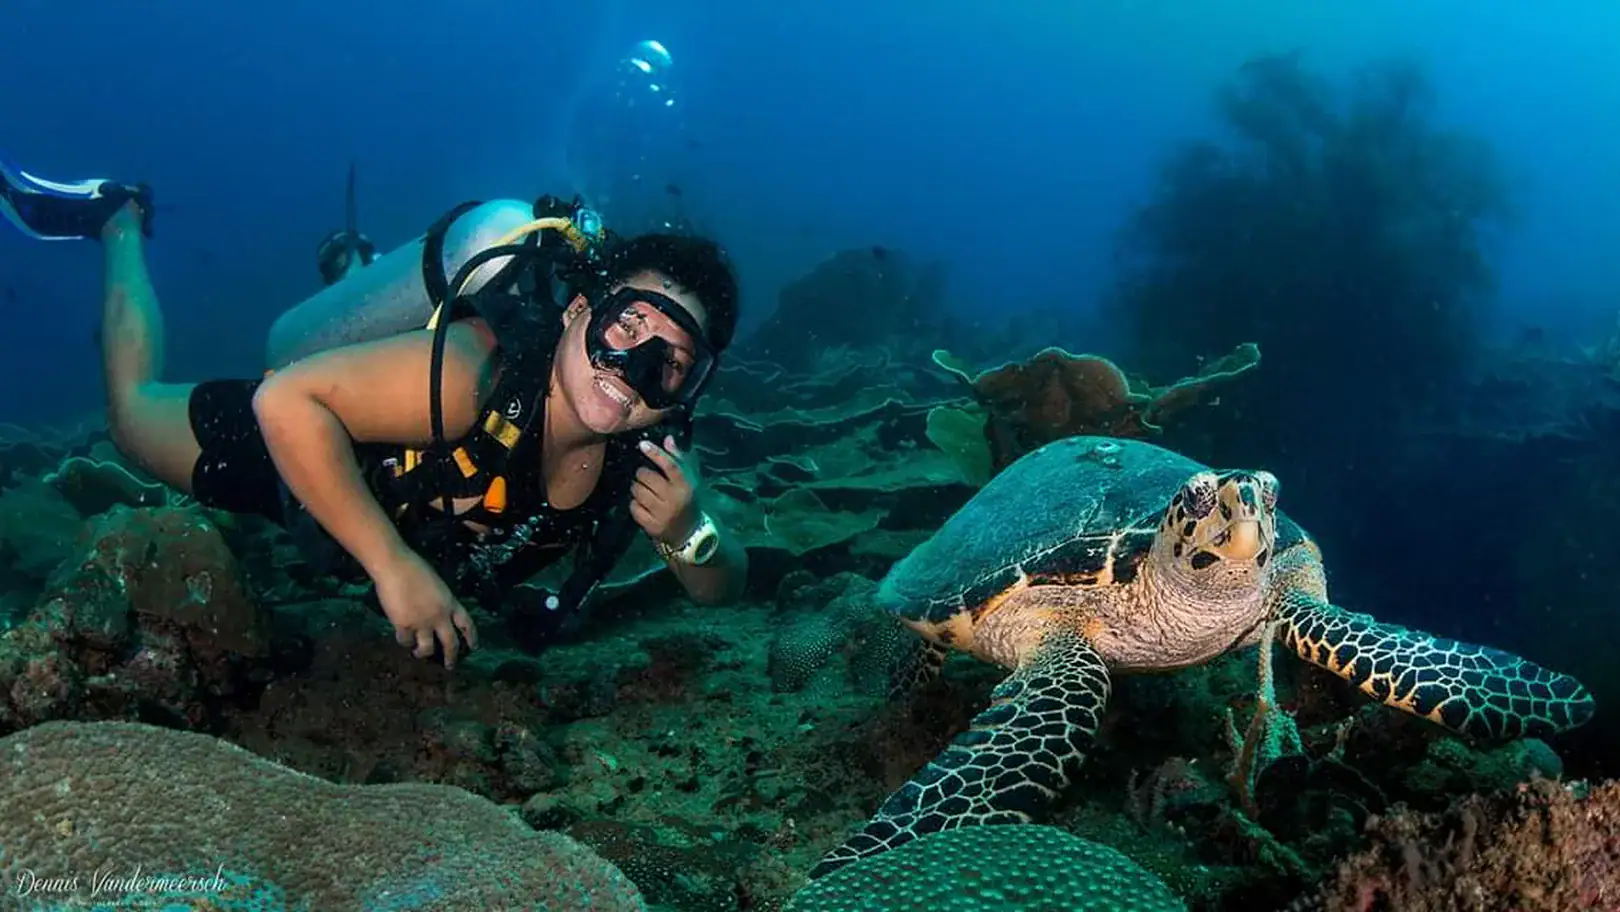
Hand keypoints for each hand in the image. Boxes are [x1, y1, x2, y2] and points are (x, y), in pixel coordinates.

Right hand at [371, 550, 477, 667]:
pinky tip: (402, 639)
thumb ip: (439, 602)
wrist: (395, 567)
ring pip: (427, 649)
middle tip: (450, 666)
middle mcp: (440, 616)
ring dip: (423, 653)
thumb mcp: (437, 585)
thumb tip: (435, 613)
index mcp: (450, 603)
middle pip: (451, 642)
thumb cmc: (415, 568)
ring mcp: (422, 622)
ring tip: (419, 654)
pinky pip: (405, 641)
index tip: (474, 647)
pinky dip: (404, 642)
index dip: (472, 637)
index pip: (467, 623)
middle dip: (452, 657)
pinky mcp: (404, 625)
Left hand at [631, 435, 699, 547]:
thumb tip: (668, 438)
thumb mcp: (689, 479)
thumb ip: (678, 458)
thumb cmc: (687, 500)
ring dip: (636, 488)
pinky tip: (642, 504)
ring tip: (643, 490)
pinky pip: (634, 507)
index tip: (643, 444)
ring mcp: (663, 514)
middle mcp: (674, 499)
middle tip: (644, 475)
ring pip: (638, 491)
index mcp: (686, 486)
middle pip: (648, 477)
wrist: (689, 532)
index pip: (671, 466)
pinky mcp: (652, 526)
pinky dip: (634, 504)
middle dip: (641, 473)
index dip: (656, 453)